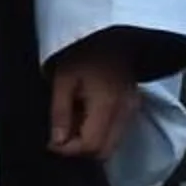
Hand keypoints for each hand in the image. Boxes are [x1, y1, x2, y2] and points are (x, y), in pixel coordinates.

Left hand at [46, 44, 141, 160]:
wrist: (111, 33)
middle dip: (80, 150)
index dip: (69, 150)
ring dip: (90, 142)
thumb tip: (57, 142)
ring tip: (71, 124)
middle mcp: (125, 111)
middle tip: (60, 137)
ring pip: (112, 145)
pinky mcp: (133, 106)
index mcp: (107, 104)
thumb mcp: (63, 79)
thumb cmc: (84, 51)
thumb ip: (60, 112)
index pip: (92, 145)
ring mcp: (132, 110)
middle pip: (104, 152)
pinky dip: (100, 133)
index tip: (52, 143)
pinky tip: (85, 117)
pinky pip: (117, 132)